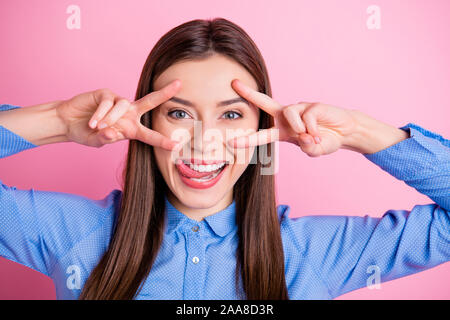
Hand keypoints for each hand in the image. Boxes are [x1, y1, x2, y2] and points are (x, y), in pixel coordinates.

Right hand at [55, 80, 180, 149]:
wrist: (67, 122)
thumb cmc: (86, 133)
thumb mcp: (97, 141)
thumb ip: (105, 139)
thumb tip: (112, 134)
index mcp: (131, 129)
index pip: (150, 135)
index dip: (162, 141)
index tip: (177, 146)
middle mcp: (129, 114)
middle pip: (150, 102)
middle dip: (164, 93)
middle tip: (179, 84)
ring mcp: (118, 102)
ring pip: (123, 105)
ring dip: (111, 118)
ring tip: (98, 127)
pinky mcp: (106, 94)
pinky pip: (108, 102)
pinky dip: (101, 113)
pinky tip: (92, 122)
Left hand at [228, 79, 358, 156]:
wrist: (346, 132)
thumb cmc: (326, 140)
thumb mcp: (315, 150)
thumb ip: (308, 148)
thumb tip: (303, 136)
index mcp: (283, 131)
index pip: (262, 134)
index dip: (247, 139)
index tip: (231, 141)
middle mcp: (287, 117)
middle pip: (265, 103)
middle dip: (250, 94)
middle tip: (234, 84)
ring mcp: (300, 109)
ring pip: (289, 113)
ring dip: (299, 128)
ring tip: (311, 138)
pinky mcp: (312, 105)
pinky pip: (307, 117)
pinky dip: (312, 128)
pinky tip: (319, 134)